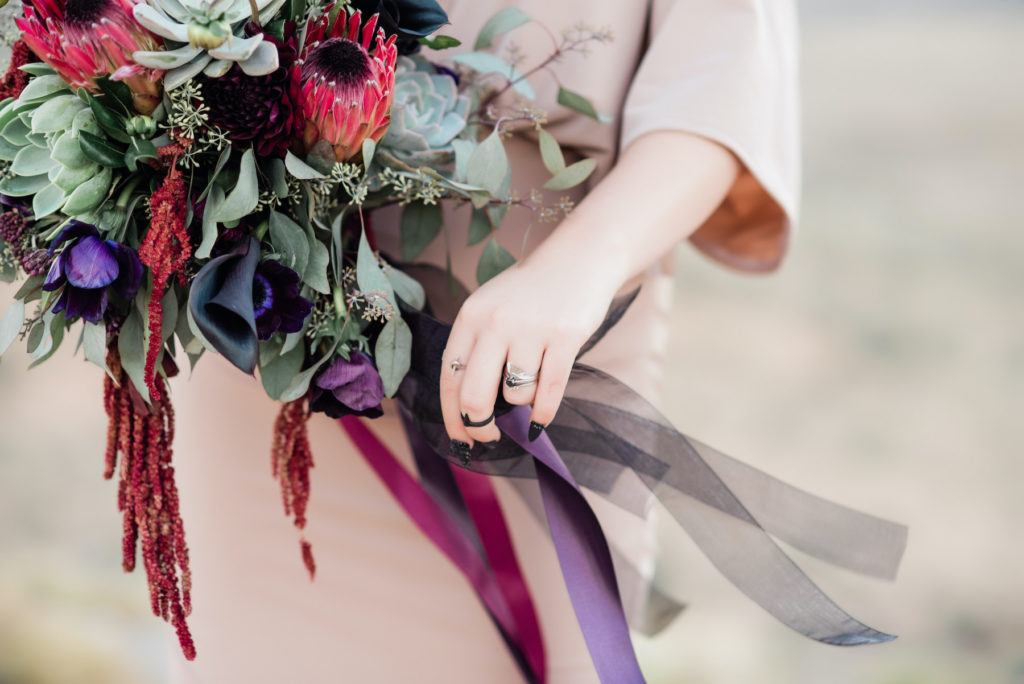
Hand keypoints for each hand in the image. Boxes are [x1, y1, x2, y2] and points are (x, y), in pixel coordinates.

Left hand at [439, 129, 740, 459]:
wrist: (580, 258)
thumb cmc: (531, 293)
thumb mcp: (491, 309)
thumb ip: (476, 349)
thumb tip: (467, 409)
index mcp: (470, 317)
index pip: (449, 378)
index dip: (451, 417)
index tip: (460, 439)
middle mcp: (495, 323)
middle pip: (474, 396)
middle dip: (478, 427)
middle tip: (489, 437)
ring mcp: (531, 330)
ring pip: (516, 395)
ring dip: (522, 405)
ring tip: (530, 390)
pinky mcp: (565, 338)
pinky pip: (549, 392)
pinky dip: (544, 414)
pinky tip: (541, 421)